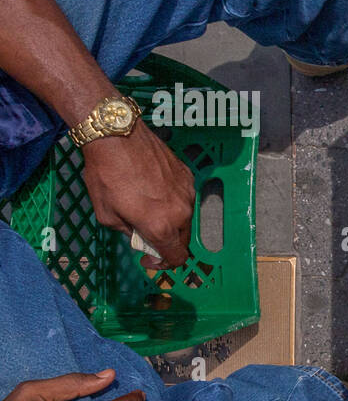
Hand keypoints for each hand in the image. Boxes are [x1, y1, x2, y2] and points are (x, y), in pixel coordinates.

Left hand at [81, 125, 193, 269]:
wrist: (118, 136)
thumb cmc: (106, 176)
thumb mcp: (106, 215)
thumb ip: (127, 232)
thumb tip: (139, 233)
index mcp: (161, 227)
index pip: (176, 258)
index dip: (163, 264)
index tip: (148, 258)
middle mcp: (181, 213)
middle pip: (182, 239)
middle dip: (166, 241)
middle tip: (146, 232)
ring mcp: (187, 193)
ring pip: (184, 217)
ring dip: (170, 220)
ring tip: (149, 206)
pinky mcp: (188, 175)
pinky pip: (184, 196)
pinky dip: (172, 200)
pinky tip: (153, 188)